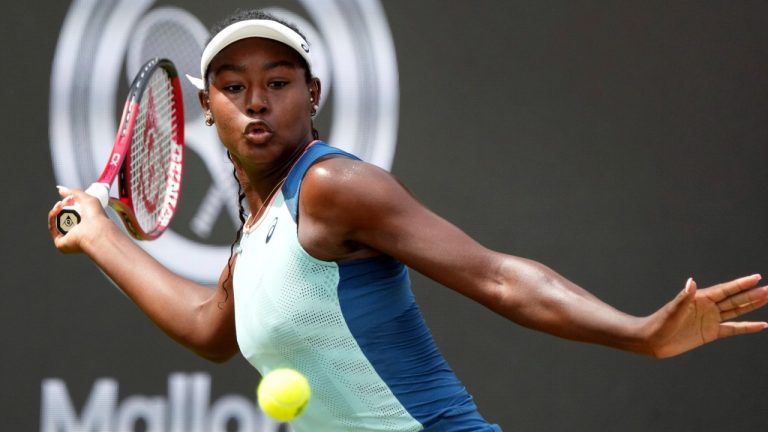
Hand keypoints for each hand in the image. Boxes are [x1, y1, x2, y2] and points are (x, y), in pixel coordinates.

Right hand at [47, 186, 108, 253]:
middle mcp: (78, 231)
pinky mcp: (60, 242)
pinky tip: (57, 209)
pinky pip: (52, 227)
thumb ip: (74, 193)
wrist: (95, 230)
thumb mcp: (87, 199)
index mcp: (86, 223)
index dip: (70, 204)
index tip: (70, 197)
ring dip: (56, 210)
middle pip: (64, 217)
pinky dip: (52, 217)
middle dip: (63, 206)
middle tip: (68, 200)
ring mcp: (68, 238)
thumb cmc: (96, 216)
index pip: (74, 213)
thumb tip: (61, 190)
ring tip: (62, 204)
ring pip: (56, 221)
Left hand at [642, 275, 767, 357]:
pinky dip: (747, 327)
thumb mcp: (673, 310)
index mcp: (700, 298)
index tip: (757, 278)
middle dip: (753, 294)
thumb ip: (684, 297)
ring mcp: (711, 320)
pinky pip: (733, 329)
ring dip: (752, 305)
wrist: (652, 341)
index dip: (741, 284)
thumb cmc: (659, 323)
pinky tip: (762, 324)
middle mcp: (708, 307)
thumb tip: (691, 281)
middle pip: (735, 299)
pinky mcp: (711, 333)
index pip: (725, 290)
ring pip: (736, 311)